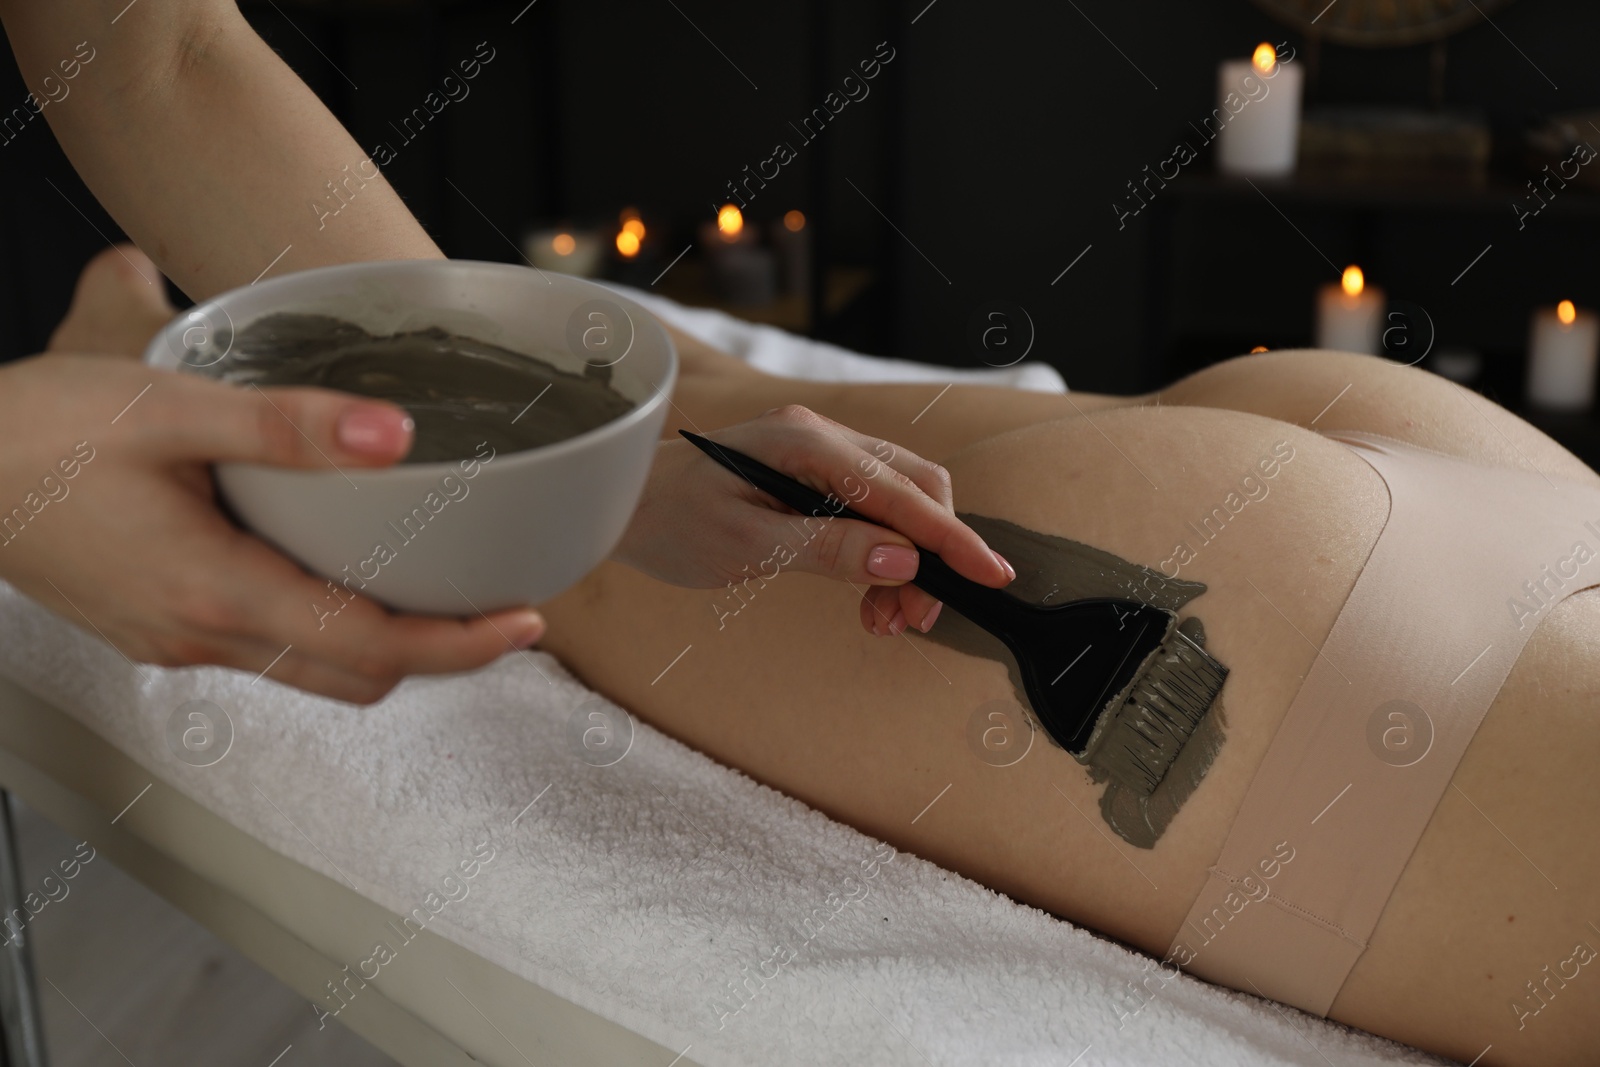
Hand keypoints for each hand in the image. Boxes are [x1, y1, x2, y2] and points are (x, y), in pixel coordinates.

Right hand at [0, 354, 546, 703]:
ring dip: (384, 643)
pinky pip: (270, 648)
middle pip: (355, 676)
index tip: (524, 618)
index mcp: (216, 593)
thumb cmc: (34, 433)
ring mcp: (178, 642)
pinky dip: (327, 627)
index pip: (372, 649)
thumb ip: (286, 425)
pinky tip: (343, 570)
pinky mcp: (160, 627)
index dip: (461, 643)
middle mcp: (203, 637)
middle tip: (498, 602)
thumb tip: (396, 436)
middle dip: (438, 651)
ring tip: (440, 586)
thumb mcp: (166, 407)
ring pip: (313, 668)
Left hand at [610, 405, 1013, 635]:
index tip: (990, 577)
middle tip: (907, 620)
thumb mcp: (745, 547)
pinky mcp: (816, 473)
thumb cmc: (669, 521)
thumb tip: (902, 559)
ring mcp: (820, 451)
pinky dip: (883, 553)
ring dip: (907, 562)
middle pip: (915, 488)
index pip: (901, 493)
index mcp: (804, 443)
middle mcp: (821, 436)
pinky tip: (867, 597)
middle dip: (929, 557)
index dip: (950, 538)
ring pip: (900, 502)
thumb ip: (828, 549)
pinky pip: (874, 508)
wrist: (620, 505)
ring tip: (882, 618)